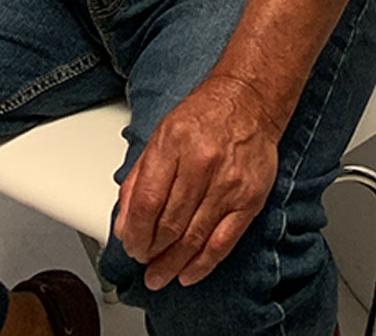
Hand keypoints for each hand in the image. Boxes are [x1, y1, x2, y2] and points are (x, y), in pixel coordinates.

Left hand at [112, 71, 281, 289]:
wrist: (250, 99)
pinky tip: (188, 274)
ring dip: (172, 264)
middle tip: (144, 260)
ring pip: (193, 239)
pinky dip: (203, 264)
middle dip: (151, 251)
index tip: (131, 245)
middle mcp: (202, 163)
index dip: (136, 234)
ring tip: (159, 276)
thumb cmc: (204, 115)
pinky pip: (223, 242)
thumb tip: (125, 222)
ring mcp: (228, 183)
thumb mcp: (161, 134)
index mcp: (174, 143)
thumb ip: (140, 178)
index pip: (148, 203)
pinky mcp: (249, 199)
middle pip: (169, 225)